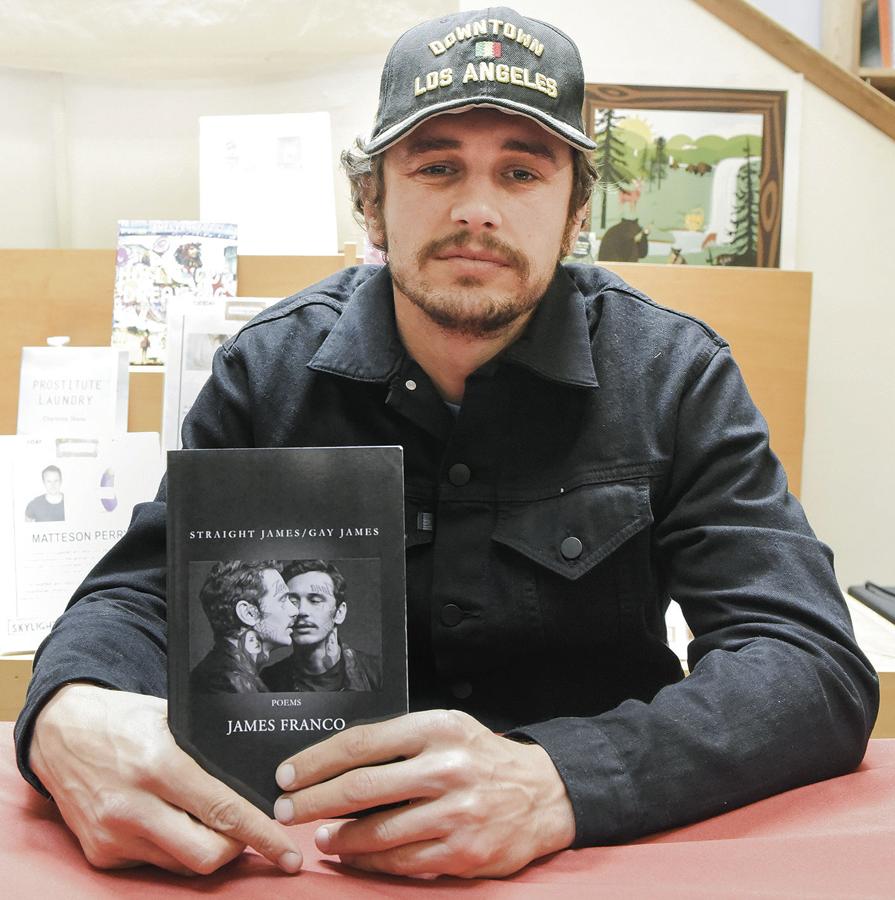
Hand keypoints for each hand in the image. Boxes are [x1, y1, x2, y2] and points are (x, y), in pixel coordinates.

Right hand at [29, 683, 302, 875]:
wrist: (61, 731)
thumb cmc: (124, 719)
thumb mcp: (171, 719)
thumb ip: (206, 751)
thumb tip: (255, 777)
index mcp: (159, 765)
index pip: (223, 810)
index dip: (261, 834)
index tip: (288, 852)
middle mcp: (134, 807)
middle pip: (206, 854)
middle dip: (237, 849)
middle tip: (250, 832)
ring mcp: (113, 835)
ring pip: (181, 864)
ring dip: (205, 848)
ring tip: (211, 822)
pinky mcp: (100, 853)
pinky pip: (153, 863)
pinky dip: (172, 848)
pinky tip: (172, 820)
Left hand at [273, 709, 575, 877]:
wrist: (541, 792)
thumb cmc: (480, 757)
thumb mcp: (445, 729)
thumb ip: (398, 742)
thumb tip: (335, 763)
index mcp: (436, 727)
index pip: (361, 742)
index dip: (317, 760)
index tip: (289, 774)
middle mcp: (446, 766)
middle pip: (361, 786)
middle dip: (314, 800)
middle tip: (288, 808)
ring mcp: (455, 812)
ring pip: (377, 830)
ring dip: (339, 836)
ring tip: (321, 837)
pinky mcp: (462, 851)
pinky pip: (401, 860)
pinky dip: (368, 861)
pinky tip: (352, 855)